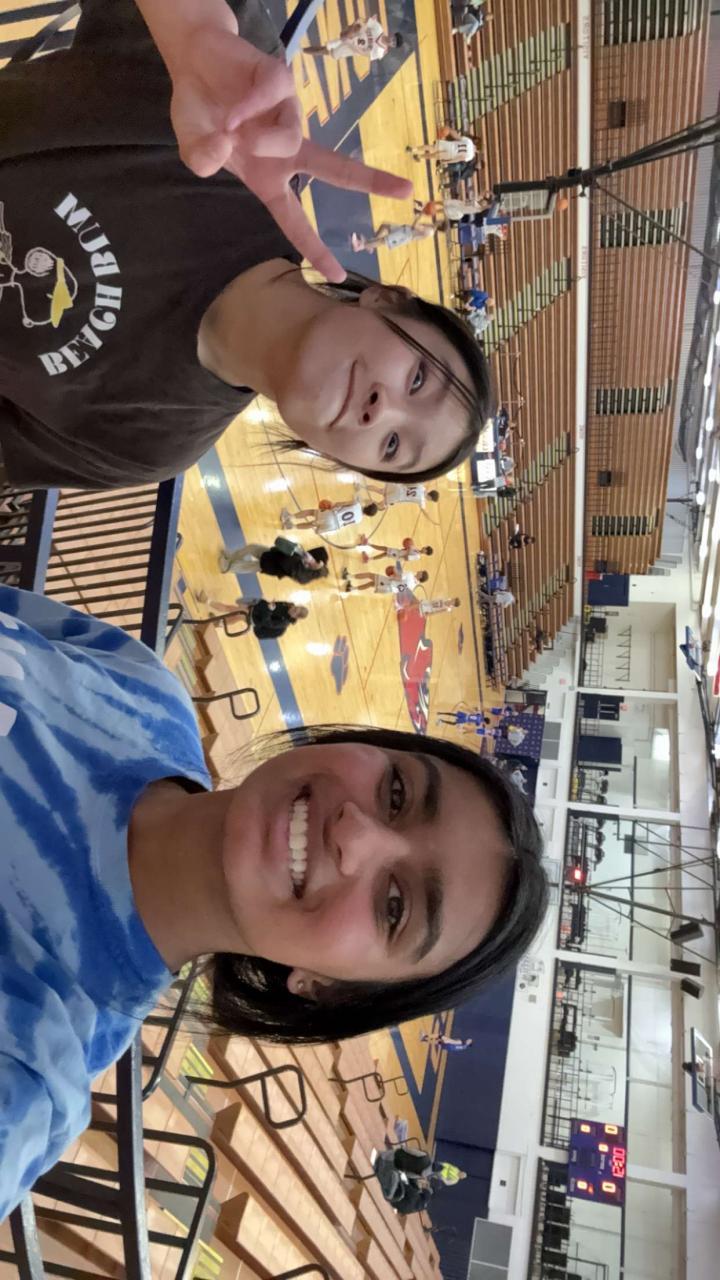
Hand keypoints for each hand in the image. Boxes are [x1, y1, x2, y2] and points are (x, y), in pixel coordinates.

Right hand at [169, 27, 411, 280]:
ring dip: (264, 140)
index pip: (295, 220)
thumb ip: (201, 158)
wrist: (196, 62)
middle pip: (336, 170)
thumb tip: (223, 150)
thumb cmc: (201, 117)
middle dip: (371, 180)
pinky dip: (248, 105)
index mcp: (269, 179)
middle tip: (407, 191)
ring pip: (292, 139)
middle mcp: (287, 150)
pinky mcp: (282, 81)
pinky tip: (231, 107)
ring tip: (228, 127)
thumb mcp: (195, 148)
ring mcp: (289, 114)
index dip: (314, 248)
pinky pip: (272, 96)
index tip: (335, 275)